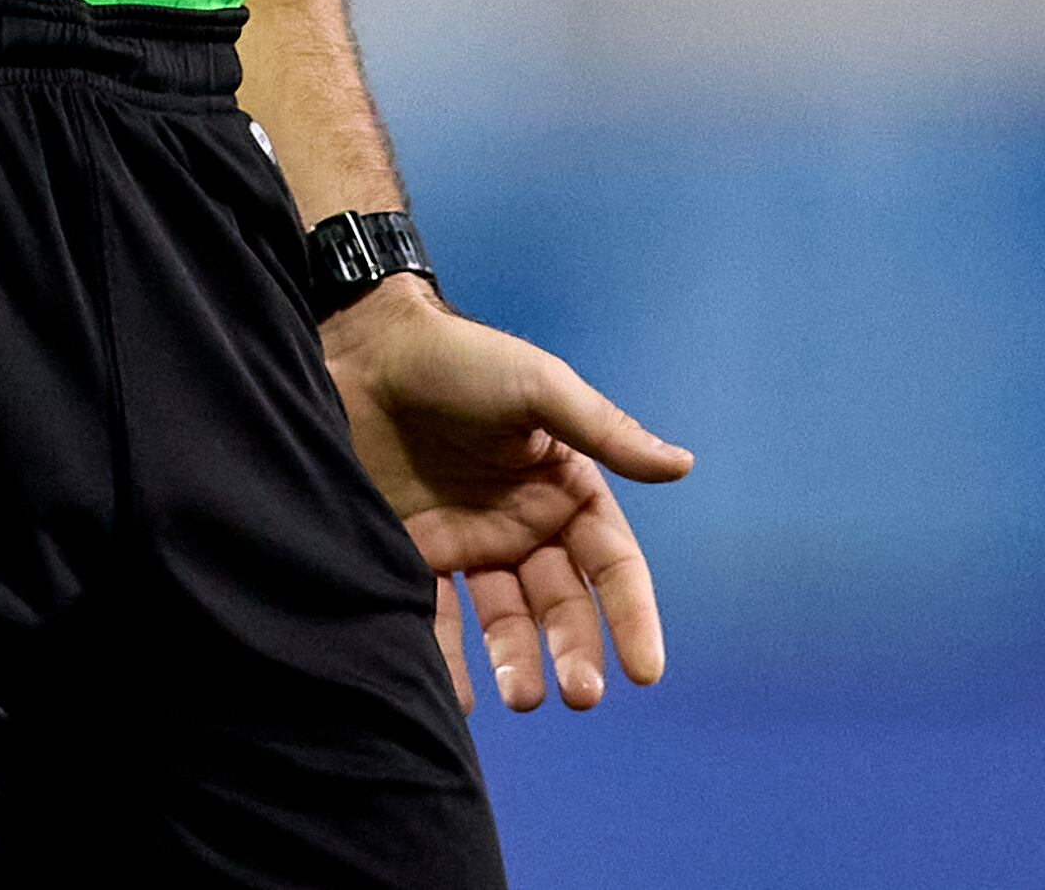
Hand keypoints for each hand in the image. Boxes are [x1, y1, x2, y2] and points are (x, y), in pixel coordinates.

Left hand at [321, 281, 691, 714]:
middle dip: (574, 649)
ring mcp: (467, 543)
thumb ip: (604, 431)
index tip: (644, 670)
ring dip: (517, 662)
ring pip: (504, 620)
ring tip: (522, 695)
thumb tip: (683, 465)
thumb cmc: (460, 359)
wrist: (362, 347)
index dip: (632, 616)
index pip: (612, 565)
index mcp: (563, 491)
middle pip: (561, 603)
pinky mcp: (411, 553)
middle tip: (576, 692)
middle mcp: (522, 526)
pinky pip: (435, 615)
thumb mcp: (539, 388)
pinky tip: (458, 694)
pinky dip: (447, 656)